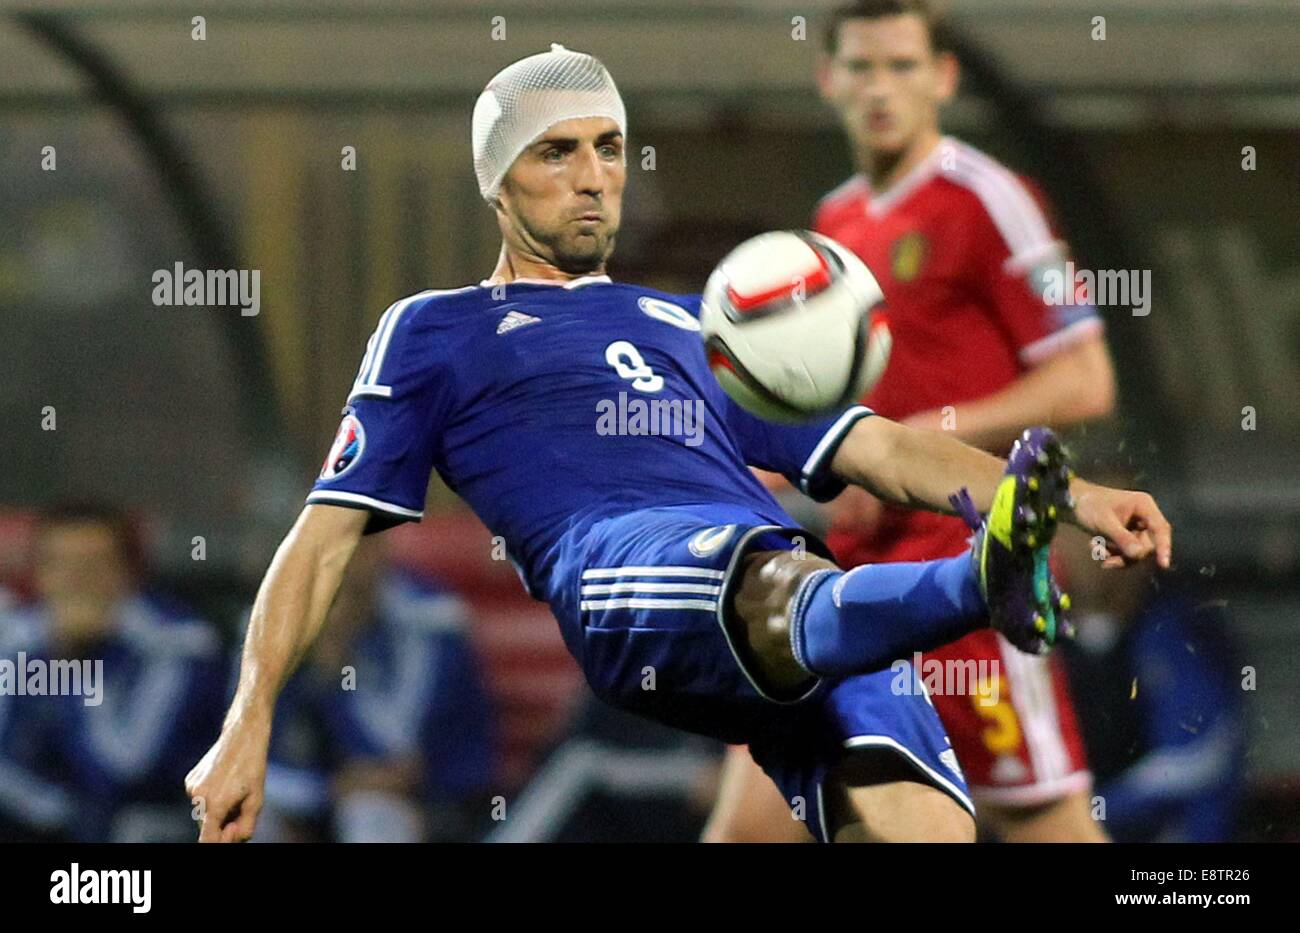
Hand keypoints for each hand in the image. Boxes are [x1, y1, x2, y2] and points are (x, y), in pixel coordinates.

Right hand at [185, 716, 270, 842]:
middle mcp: (198, 797)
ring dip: (216, 810)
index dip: (221, 842)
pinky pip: (199, 797)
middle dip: (222, 824)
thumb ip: (245, 826)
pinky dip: (210, 797)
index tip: (232, 831)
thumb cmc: (253, 769)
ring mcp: (191, 787)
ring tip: (234, 790)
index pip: (207, 840)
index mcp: (215, 805)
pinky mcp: (190, 779)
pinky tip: (224, 781)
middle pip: (207, 826)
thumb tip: (232, 838)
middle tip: (240, 805)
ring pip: (203, 812)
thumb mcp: (256, 800)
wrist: (242, 736)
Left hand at [1067, 478, 1171, 569]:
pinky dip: (1110, 553)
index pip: (1161, 528)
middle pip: (1147, 545)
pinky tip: (1093, 546)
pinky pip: (1125, 552)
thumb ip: (1122, 538)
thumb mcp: (1104, 522)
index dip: (1164, 547)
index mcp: (1144, 505)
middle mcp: (1143, 516)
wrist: (1069, 503)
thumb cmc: (1088, 505)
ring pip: (1135, 552)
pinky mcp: (1125, 535)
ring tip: (1094, 548)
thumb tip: (1139, 555)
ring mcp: (1134, 527)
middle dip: (1126, 555)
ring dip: (1115, 555)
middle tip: (1106, 558)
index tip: (1163, 565)